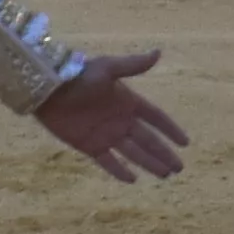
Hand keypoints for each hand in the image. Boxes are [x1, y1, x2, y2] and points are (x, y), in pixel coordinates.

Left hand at [34, 47, 186, 181]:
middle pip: (148, 140)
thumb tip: (158, 53)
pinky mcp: (90, 145)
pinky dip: (120, 171)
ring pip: (133, 153)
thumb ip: (133, 66)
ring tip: (165, 175)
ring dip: (149, 164)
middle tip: (179, 168)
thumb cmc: (77, 76)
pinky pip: (108, 161)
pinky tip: (133, 180)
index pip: (156, 118)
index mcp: (128, 101)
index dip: (170, 129)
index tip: (185, 142)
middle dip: (164, 153)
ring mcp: (106, 134)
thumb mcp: (107, 69)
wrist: (47, 89)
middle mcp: (121, 120)